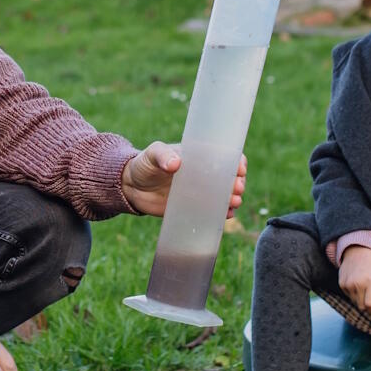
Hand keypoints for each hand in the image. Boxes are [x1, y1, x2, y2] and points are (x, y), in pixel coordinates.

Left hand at [120, 142, 246, 218]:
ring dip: (233, 199)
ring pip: (225, 195)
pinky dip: (222, 214)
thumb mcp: (152, 155)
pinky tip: (225, 215)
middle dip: (237, 183)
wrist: (132, 187)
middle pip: (230, 178)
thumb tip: (176, 163)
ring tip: (232, 203)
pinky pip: (214, 212)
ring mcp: (201, 192)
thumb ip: (162, 156)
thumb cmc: (144, 164)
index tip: (239, 169)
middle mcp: (204, 174)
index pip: (225, 156)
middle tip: (236, 188)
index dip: (236, 162)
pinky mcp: (194, 208)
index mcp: (199, 157)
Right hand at [338, 246, 370, 315]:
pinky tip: (358, 285)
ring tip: (366, 289)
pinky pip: (349, 296)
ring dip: (361, 300)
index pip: (370, 305)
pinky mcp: (342, 284)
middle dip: (369, 306)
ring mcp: (348, 284)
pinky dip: (354, 295)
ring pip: (355, 302)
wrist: (359, 250)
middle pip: (362, 307)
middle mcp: (358, 283)